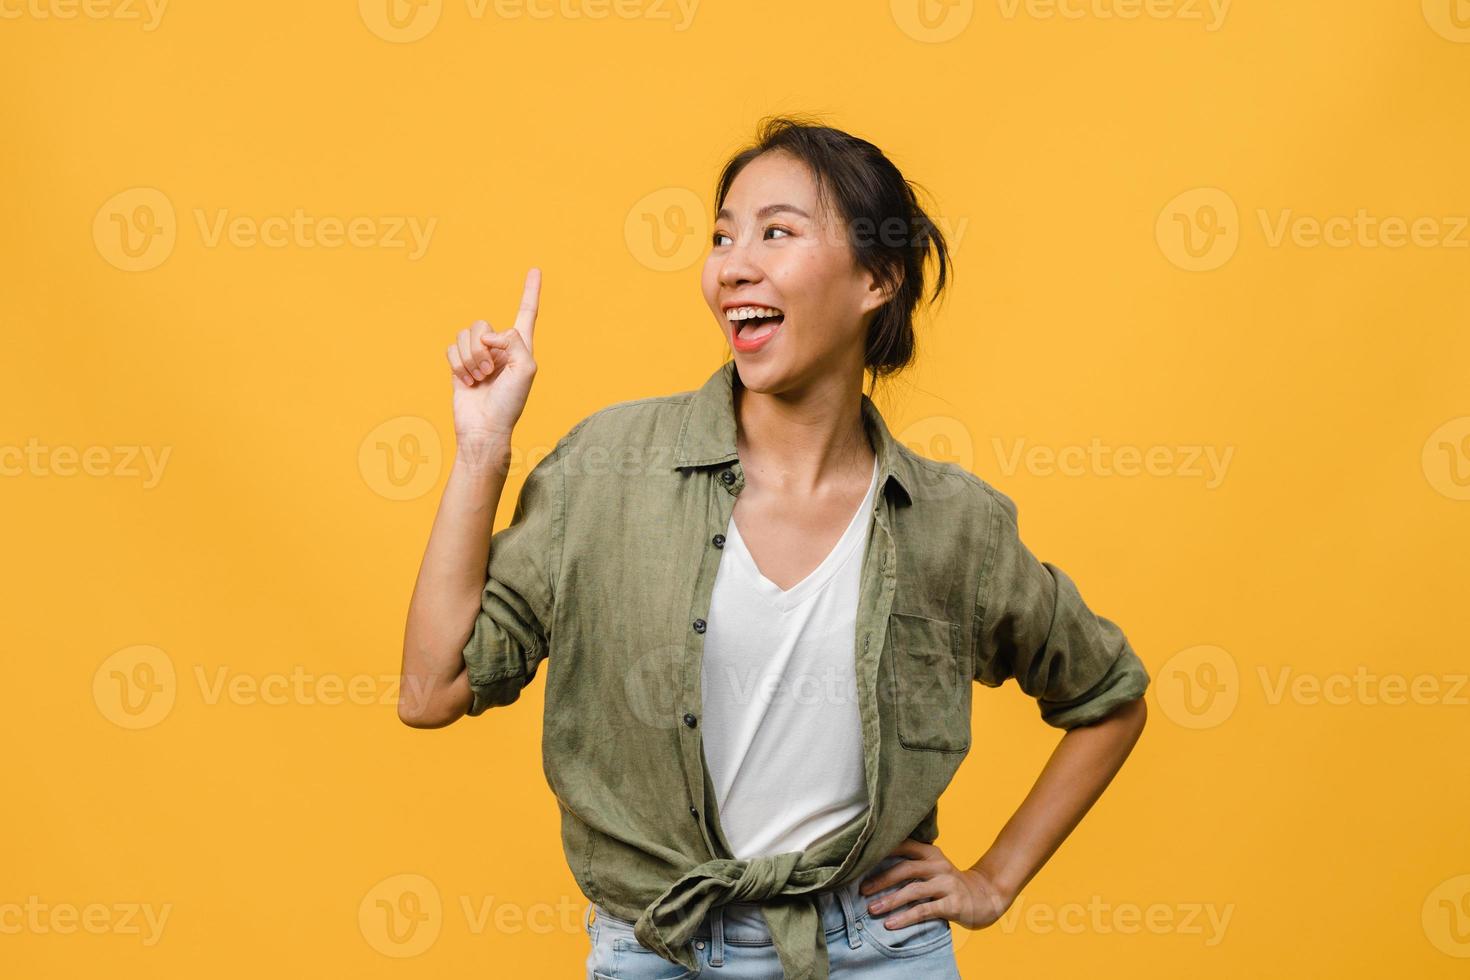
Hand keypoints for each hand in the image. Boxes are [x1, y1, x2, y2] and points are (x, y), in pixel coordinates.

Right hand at [445, 268, 540, 451]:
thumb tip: (489, 334)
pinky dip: (457, 365)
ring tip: (478, 379)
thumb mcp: (525, 369)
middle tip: (489, 373)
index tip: (535, 269)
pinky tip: (467, 382)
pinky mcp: (459, 364)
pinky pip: (451, 348)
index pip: (526, 313)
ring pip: (464, 335)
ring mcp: (478, 355)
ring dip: (469, 359)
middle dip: (481, 349)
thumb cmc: (510, 403)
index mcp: (520, 346)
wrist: (485, 428)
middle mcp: (499, 347)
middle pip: (482, 325)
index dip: (530, 291)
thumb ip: (514, 341)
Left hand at [856, 838, 1011, 931]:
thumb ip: (913, 862)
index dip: (882, 850)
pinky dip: (905, 917)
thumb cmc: (949, 883)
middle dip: (880, 880)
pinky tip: (891, 924)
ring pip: (913, 890)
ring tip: (872, 909)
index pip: (904, 845)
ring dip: (890, 901)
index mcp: (931, 852)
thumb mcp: (934, 866)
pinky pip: (924, 910)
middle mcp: (939, 865)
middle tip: (861, 890)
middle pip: (905, 869)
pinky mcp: (953, 904)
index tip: (861, 859)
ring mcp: (947, 884)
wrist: (985, 896)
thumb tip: (873, 867)